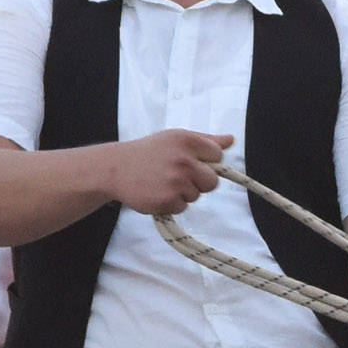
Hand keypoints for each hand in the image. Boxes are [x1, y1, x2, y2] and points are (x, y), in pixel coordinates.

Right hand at [102, 128, 231, 218]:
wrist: (116, 169)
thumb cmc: (148, 152)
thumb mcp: (175, 139)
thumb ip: (205, 140)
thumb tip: (231, 140)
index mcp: (187, 140)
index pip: (217, 155)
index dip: (206, 162)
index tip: (190, 162)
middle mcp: (184, 159)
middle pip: (212, 181)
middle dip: (198, 182)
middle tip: (176, 176)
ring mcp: (176, 181)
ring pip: (196, 195)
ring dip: (182, 194)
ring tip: (162, 183)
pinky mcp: (168, 200)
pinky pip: (182, 207)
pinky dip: (171, 204)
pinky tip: (156, 193)